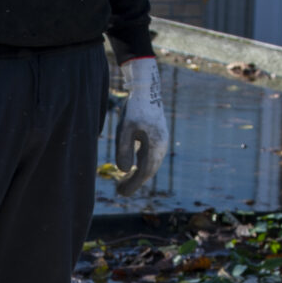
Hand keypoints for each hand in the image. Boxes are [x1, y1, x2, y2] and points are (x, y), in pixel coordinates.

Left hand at [113, 55, 168, 196]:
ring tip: (123, 183)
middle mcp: (162, 145)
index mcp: (155, 145)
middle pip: (149, 170)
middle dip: (135, 182)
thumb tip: (125, 170)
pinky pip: (151, 157)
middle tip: (120, 192)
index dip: (133, 184)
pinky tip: (133, 168)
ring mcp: (162, 141)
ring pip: (151, 164)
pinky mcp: (159, 137)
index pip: (144, 171)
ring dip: (138, 175)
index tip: (121, 193)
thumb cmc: (134, 108)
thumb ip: (124, 149)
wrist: (147, 89)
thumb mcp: (124, 128)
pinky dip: (142, 166)